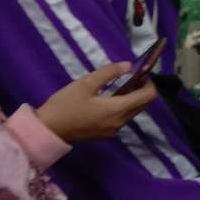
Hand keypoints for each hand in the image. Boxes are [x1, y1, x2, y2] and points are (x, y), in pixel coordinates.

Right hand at [36, 62, 157, 142]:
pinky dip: (123, 106)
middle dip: (142, 89)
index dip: (149, 83)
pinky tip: (110, 98)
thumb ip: (109, 73)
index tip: (142, 72)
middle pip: (143, 104)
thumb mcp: (86, 83)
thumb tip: (129, 65)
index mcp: (118, 109)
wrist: (49, 129)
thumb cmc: (66, 104)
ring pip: (133, 111)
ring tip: (121, 84)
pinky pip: (122, 117)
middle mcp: (121, 122)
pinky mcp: (107, 133)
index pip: (148, 96)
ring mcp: (114, 130)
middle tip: (132, 76)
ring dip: (132, 98)